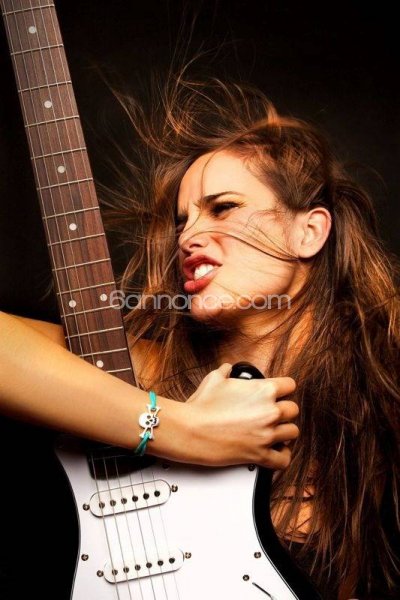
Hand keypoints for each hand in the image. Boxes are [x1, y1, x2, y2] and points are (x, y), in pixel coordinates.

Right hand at [183, 363, 298, 467]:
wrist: (189, 430)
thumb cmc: (201, 406)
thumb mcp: (214, 379)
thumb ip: (226, 371)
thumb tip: (228, 368)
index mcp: (264, 390)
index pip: (290, 385)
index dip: (283, 389)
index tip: (278, 393)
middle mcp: (270, 412)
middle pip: (293, 410)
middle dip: (283, 411)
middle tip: (272, 413)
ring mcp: (267, 435)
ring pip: (293, 432)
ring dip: (284, 431)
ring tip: (274, 431)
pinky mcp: (260, 455)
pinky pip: (283, 459)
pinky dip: (282, 456)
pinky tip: (275, 451)